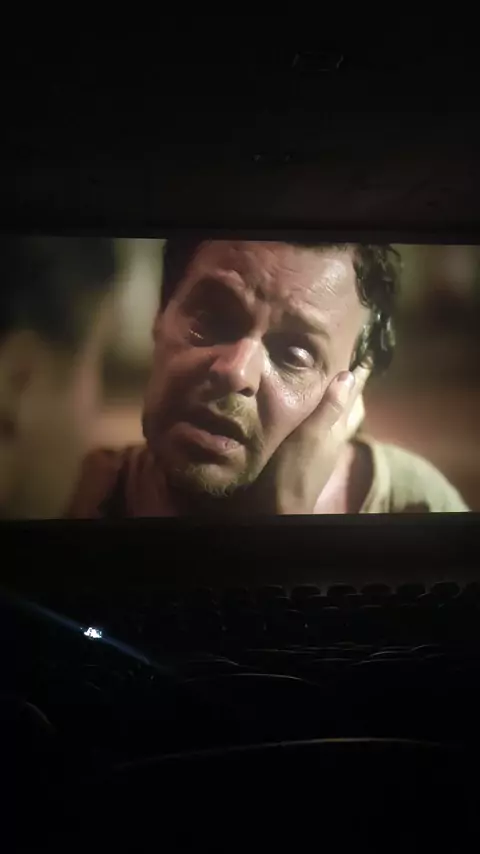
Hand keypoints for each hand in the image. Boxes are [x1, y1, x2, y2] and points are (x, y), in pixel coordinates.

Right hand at [246, 365, 369, 514]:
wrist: (279, 508)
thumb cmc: (293, 471)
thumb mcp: (311, 435)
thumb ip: (328, 407)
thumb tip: (349, 375)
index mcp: (336, 429)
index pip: (352, 397)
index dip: (359, 377)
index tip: (368, 355)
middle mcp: (332, 439)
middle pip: (350, 409)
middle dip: (353, 390)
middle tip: (354, 368)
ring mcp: (321, 451)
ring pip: (336, 420)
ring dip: (337, 403)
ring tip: (333, 387)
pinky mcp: (308, 459)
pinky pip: (321, 430)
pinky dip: (322, 417)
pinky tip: (312, 415)